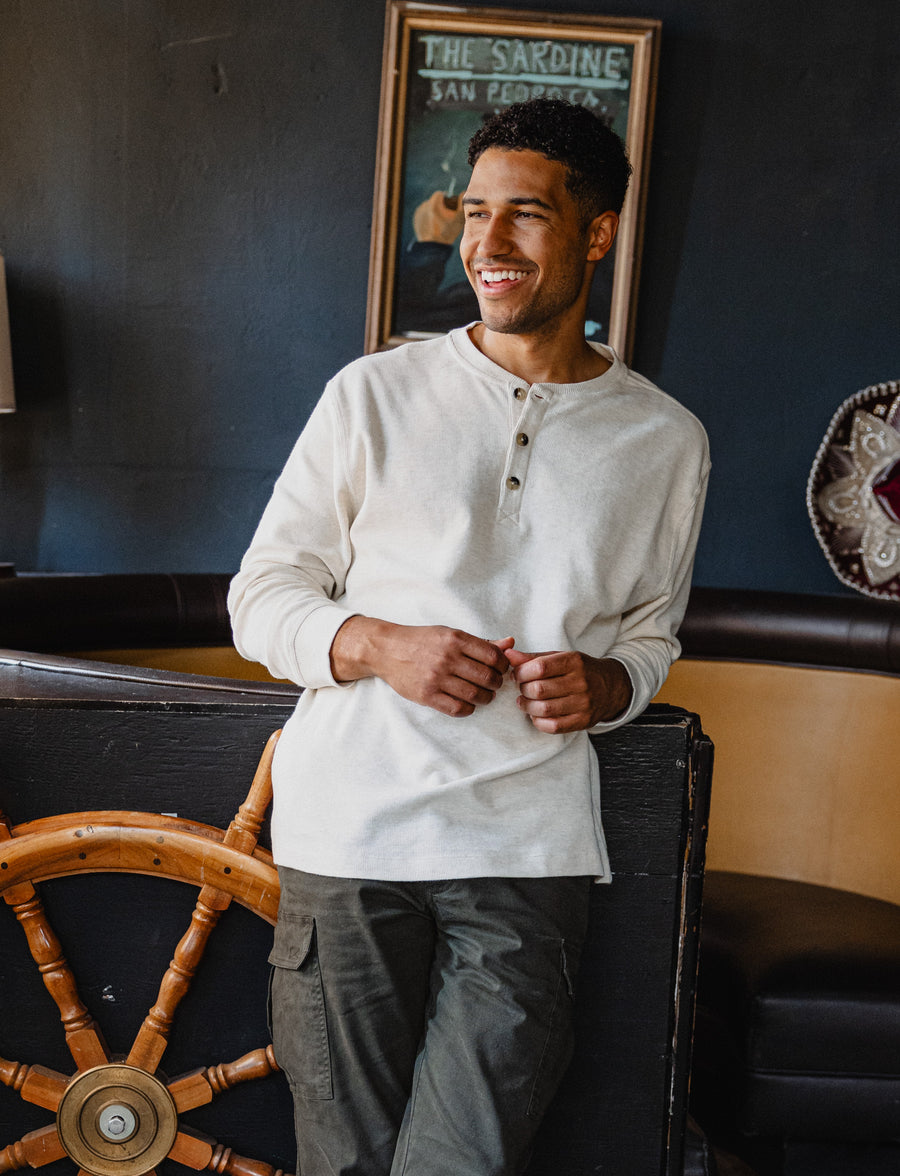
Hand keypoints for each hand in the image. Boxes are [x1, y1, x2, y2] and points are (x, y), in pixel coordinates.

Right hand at [330, 617, 512, 717]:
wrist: (387, 650)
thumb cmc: (423, 641)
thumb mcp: (451, 634)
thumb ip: (481, 642)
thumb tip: (511, 643)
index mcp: (456, 639)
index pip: (494, 657)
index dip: (503, 666)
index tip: (500, 669)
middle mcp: (447, 657)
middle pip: (487, 677)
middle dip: (496, 684)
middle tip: (493, 684)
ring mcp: (436, 678)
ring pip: (476, 695)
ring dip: (486, 698)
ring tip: (483, 695)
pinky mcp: (427, 695)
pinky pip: (458, 709)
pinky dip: (469, 709)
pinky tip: (467, 703)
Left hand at [412, 191, 464, 243]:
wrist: (433, 247)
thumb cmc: (447, 233)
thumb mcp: (459, 218)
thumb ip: (462, 203)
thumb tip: (464, 192)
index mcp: (434, 203)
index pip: (441, 194)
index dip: (446, 200)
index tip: (449, 208)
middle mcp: (425, 205)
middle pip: (434, 201)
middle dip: (440, 206)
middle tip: (445, 217)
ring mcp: (419, 212)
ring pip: (429, 207)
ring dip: (434, 211)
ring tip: (439, 223)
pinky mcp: (416, 219)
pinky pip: (424, 214)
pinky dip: (428, 217)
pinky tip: (433, 225)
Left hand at [506, 648, 632, 732]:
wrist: (610, 688)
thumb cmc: (579, 670)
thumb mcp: (560, 657)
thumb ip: (533, 658)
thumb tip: (508, 655)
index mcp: (574, 662)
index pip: (540, 667)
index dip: (521, 672)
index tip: (517, 674)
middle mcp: (581, 682)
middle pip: (539, 689)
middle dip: (523, 689)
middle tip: (522, 688)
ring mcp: (584, 704)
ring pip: (543, 709)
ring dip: (527, 706)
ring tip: (525, 701)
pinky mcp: (583, 721)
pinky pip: (553, 726)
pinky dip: (538, 721)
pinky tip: (536, 714)